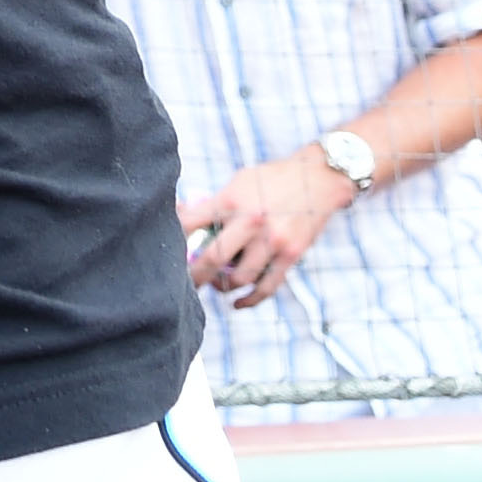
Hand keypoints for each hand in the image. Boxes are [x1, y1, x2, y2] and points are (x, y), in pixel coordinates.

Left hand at [180, 149, 356, 308]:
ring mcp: (272, 241)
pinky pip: (267, 286)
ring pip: (239, 278)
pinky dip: (250, 299)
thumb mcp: (237, 182)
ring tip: (215, 284)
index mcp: (230, 201)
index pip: (189, 224)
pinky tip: (237, 303)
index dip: (171, 240)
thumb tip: (182, 217)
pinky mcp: (291, 254)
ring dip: (222, 286)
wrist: (318, 179)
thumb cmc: (271, 179)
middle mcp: (250, 222)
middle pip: (211, 258)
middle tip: (181, 285)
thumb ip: (214, 203)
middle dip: (193, 276)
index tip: (162, 252)